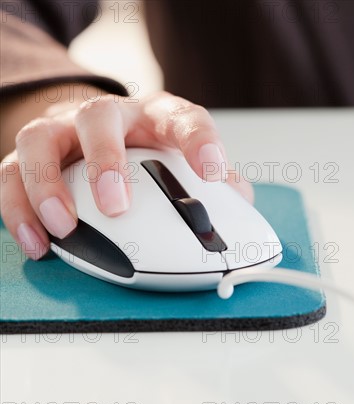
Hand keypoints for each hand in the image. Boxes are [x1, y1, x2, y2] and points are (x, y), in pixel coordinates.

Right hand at [0, 90, 253, 259]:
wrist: (94, 130)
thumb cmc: (145, 150)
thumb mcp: (180, 159)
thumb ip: (212, 186)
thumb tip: (237, 211)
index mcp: (154, 117)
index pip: (181, 119)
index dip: (197, 142)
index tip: (211, 173)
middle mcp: (106, 117)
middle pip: (98, 119)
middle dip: (104, 162)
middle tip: (114, 205)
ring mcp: (61, 132)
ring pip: (39, 140)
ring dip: (47, 186)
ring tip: (64, 227)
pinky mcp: (29, 155)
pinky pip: (10, 175)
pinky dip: (18, 211)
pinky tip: (37, 243)